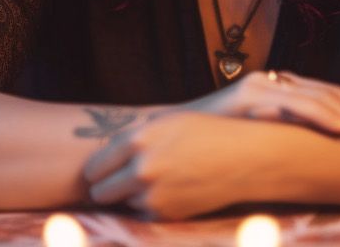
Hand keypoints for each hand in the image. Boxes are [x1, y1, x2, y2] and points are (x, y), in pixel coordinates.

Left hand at [81, 111, 269, 220]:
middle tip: (120, 182)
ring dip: (134, 196)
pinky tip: (173, 190)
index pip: (93, 167)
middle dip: (108, 188)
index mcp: (137, 140)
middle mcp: (141, 169)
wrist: (246, 157)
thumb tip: (103, 159)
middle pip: (100, 192)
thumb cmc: (207, 133)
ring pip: (124, 204)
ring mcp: (154, 195)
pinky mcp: (167, 214)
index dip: (97, 172)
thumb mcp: (166, 124)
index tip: (102, 173)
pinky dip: (152, 206)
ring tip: (160, 180)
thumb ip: (133, 140)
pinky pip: (145, 213)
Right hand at [179, 70, 339, 163]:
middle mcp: (279, 83)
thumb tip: (322, 164)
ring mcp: (265, 85)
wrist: (168, 141)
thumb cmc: (213, 151)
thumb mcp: (258, 147)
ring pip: (324, 97)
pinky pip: (295, 102)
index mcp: (286, 93)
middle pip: (338, 96)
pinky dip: (323, 115)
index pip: (337, 100)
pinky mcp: (250, 95)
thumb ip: (286, 145)